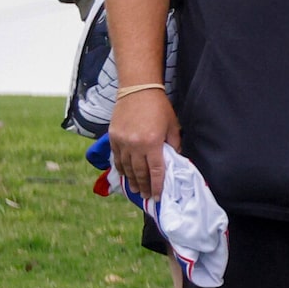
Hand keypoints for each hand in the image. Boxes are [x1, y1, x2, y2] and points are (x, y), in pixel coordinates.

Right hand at [110, 88, 178, 202]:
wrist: (137, 90)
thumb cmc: (159, 107)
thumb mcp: (173, 126)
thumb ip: (174, 144)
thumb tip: (175, 160)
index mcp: (152, 143)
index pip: (155, 170)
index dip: (157, 185)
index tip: (158, 196)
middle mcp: (135, 145)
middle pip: (139, 172)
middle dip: (144, 186)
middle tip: (147, 197)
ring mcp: (121, 142)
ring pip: (126, 167)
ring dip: (132, 180)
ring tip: (136, 190)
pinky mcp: (113, 138)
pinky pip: (117, 158)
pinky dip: (121, 168)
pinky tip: (125, 175)